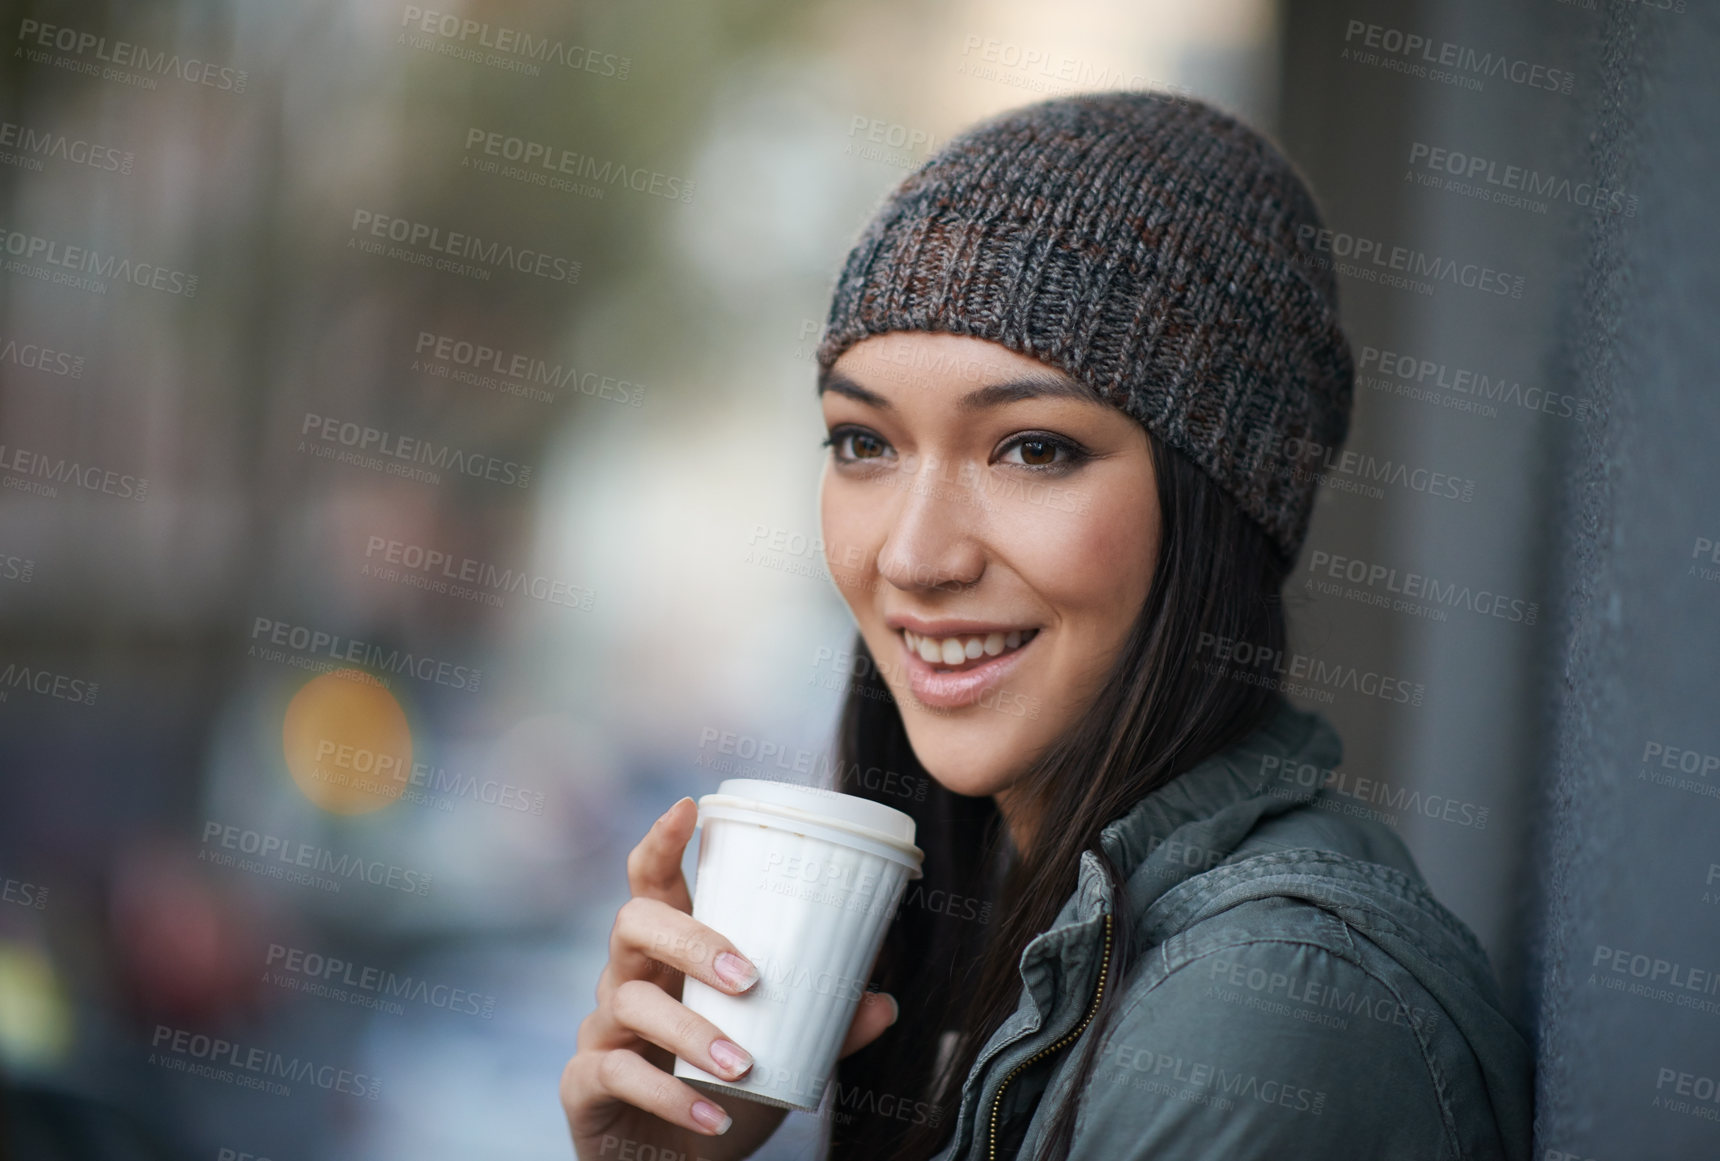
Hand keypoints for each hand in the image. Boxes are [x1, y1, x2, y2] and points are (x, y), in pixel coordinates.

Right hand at [561, 796, 900, 1160]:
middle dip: (692, 940)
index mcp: (669, 956)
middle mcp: (627, 979)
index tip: (687, 806)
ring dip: (692, 1032)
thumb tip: (883, 999)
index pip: (651, 883)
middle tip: (750, 977)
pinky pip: (615, 1075)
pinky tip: (713, 1115)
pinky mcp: (585, 1085)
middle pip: (633, 923)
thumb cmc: (725, 1092)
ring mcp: (600, 1031)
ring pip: (627, 1002)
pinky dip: (670, 1096)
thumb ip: (827, 1025)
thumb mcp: (782, 1053)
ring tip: (743, 1066)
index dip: (661, 843)